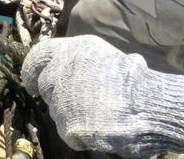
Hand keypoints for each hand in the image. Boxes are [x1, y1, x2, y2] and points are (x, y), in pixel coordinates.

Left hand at [22, 35, 183, 156]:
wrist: (152, 105)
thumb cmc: (136, 80)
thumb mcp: (105, 56)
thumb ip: (80, 62)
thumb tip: (66, 70)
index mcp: (71, 50)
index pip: (38, 57)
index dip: (32, 70)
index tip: (31, 82)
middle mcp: (60, 72)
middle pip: (46, 86)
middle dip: (57, 94)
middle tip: (77, 101)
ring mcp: (62, 100)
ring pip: (57, 111)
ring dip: (71, 114)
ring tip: (97, 114)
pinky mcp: (69, 126)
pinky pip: (69, 132)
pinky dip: (81, 134)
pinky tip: (100, 129)